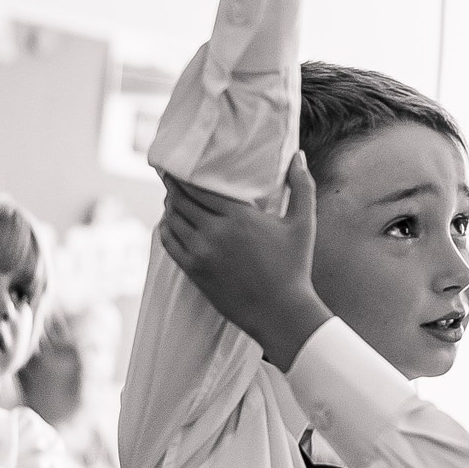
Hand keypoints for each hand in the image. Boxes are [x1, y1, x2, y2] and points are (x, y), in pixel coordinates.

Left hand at [160, 157, 330, 368]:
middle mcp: (216, 231)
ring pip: (173, 220)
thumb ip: (302, 186)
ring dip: (169, 206)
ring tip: (170, 198)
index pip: (200, 188)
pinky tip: (167, 223)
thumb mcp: (303, 224)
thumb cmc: (295, 266)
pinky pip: (169, 243)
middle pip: (182, 200)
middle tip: (168, 176)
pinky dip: (165, 229)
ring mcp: (202, 252)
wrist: (281, 312)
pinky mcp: (195, 271)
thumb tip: (298, 155)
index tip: (178, 165)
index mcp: (240, 216)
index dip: (184, 175)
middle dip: (173, 187)